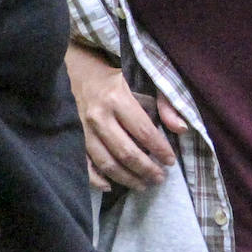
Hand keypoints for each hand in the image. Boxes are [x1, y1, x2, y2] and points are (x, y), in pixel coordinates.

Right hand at [65, 42, 185, 190]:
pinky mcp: (70, 137)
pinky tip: (111, 185)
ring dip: (127, 178)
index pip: (143, 131)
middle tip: (160, 178)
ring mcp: (81, 129)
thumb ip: (163, 100)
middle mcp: (97, 116)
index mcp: (116, 98)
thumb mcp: (138, 76)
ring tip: (143, 185)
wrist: (70, 67)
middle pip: (126, 152)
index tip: (170, 161)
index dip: (160, 149)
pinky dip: (97, 180)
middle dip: (146, 169)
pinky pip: (84, 165)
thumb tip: (181, 128)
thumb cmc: (108, 71)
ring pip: (106, 163)